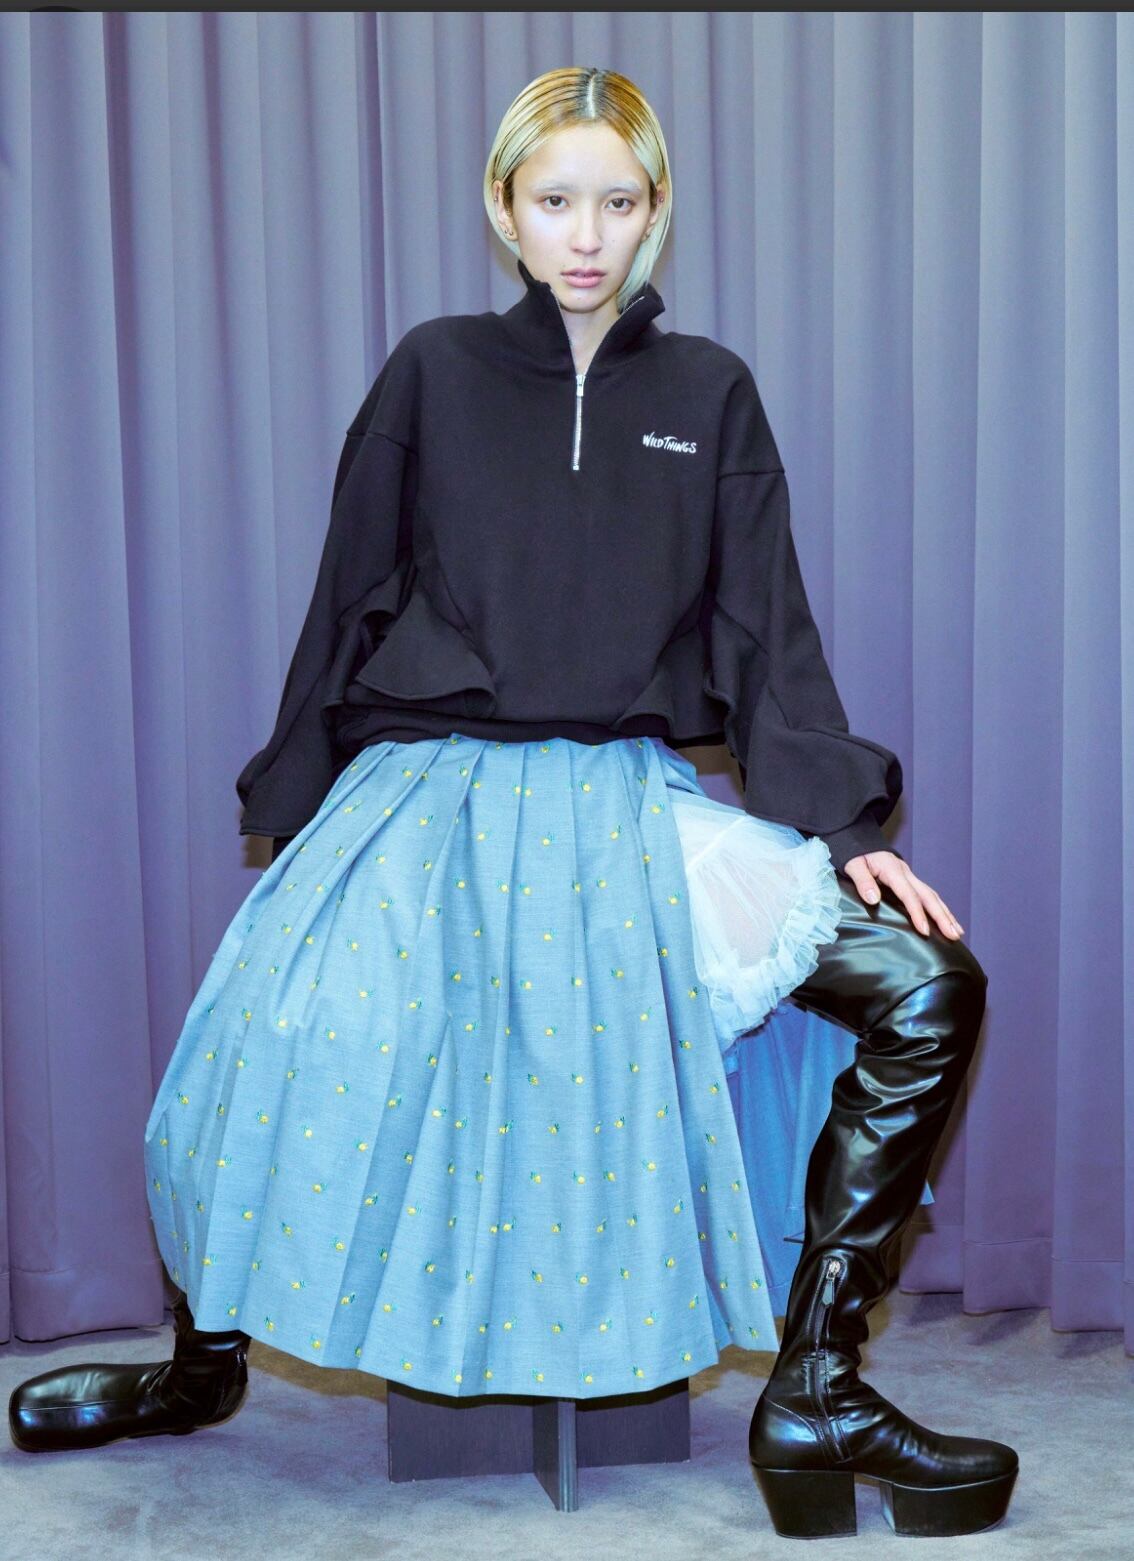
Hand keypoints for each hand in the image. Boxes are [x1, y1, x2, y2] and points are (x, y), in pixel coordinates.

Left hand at [842, 851, 964, 939]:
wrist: (861, 842)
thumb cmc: (855, 855)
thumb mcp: (853, 865)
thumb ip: (862, 881)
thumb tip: (874, 899)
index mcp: (893, 870)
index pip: (909, 894)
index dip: (917, 913)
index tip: (924, 931)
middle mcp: (907, 874)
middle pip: (929, 896)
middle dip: (942, 917)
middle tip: (954, 935)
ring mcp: (911, 877)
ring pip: (933, 896)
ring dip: (946, 914)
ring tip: (957, 933)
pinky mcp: (911, 881)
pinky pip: (928, 896)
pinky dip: (940, 909)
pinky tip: (948, 920)